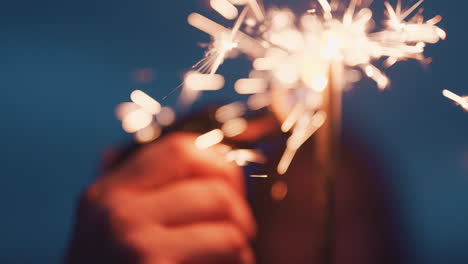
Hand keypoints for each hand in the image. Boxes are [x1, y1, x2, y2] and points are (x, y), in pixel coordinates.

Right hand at [65, 133, 255, 263]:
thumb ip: (152, 198)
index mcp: (108, 192)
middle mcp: (115, 208)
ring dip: (240, 239)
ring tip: (231, 257)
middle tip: (238, 231)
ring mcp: (132, 238)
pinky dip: (240, 261)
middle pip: (211, 181)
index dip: (218, 162)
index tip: (230, 186)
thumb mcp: (116, 229)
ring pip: (225, 211)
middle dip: (239, 207)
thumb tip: (219, 166)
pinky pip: (227, 245)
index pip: (179, 148)